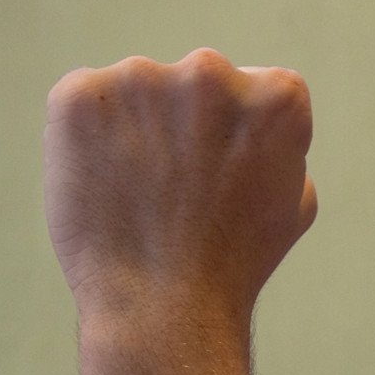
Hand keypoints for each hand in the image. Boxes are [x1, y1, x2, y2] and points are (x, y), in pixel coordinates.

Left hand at [44, 48, 317, 331]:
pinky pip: (84, 103)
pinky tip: (106, 182)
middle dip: (189, 124)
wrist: (165, 303)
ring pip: (138, 92)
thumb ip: (278, 145)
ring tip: (141, 192)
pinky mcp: (79, 96)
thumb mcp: (295, 199)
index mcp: (277, 95)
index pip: (258, 88)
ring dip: (138, 128)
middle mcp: (210, 72)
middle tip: (181, 187)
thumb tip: (248, 122)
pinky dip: (89, 137)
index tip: (230, 175)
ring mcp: (140, 78)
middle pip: (197, 83)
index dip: (242, 136)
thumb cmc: (238, 260)